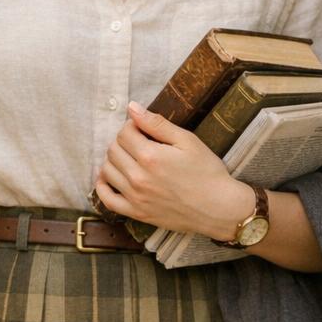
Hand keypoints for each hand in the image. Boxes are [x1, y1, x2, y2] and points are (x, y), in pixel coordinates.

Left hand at [93, 101, 259, 240]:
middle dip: (123, 141)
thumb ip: (157, 124)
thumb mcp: (187, 141)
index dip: (132, 126)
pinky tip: (109, 177)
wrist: (219, 208)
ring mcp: (135, 197)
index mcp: (150, 157)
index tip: (142, 128)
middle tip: (138, 141)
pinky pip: (107, 200)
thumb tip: (132, 108)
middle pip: (113, 150)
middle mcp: (138, 178)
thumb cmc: (207, 172)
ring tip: (129, 157)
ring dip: (113, 159)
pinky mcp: (137, 213)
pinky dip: (102, 186)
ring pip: (107, 171)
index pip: (124, 133)